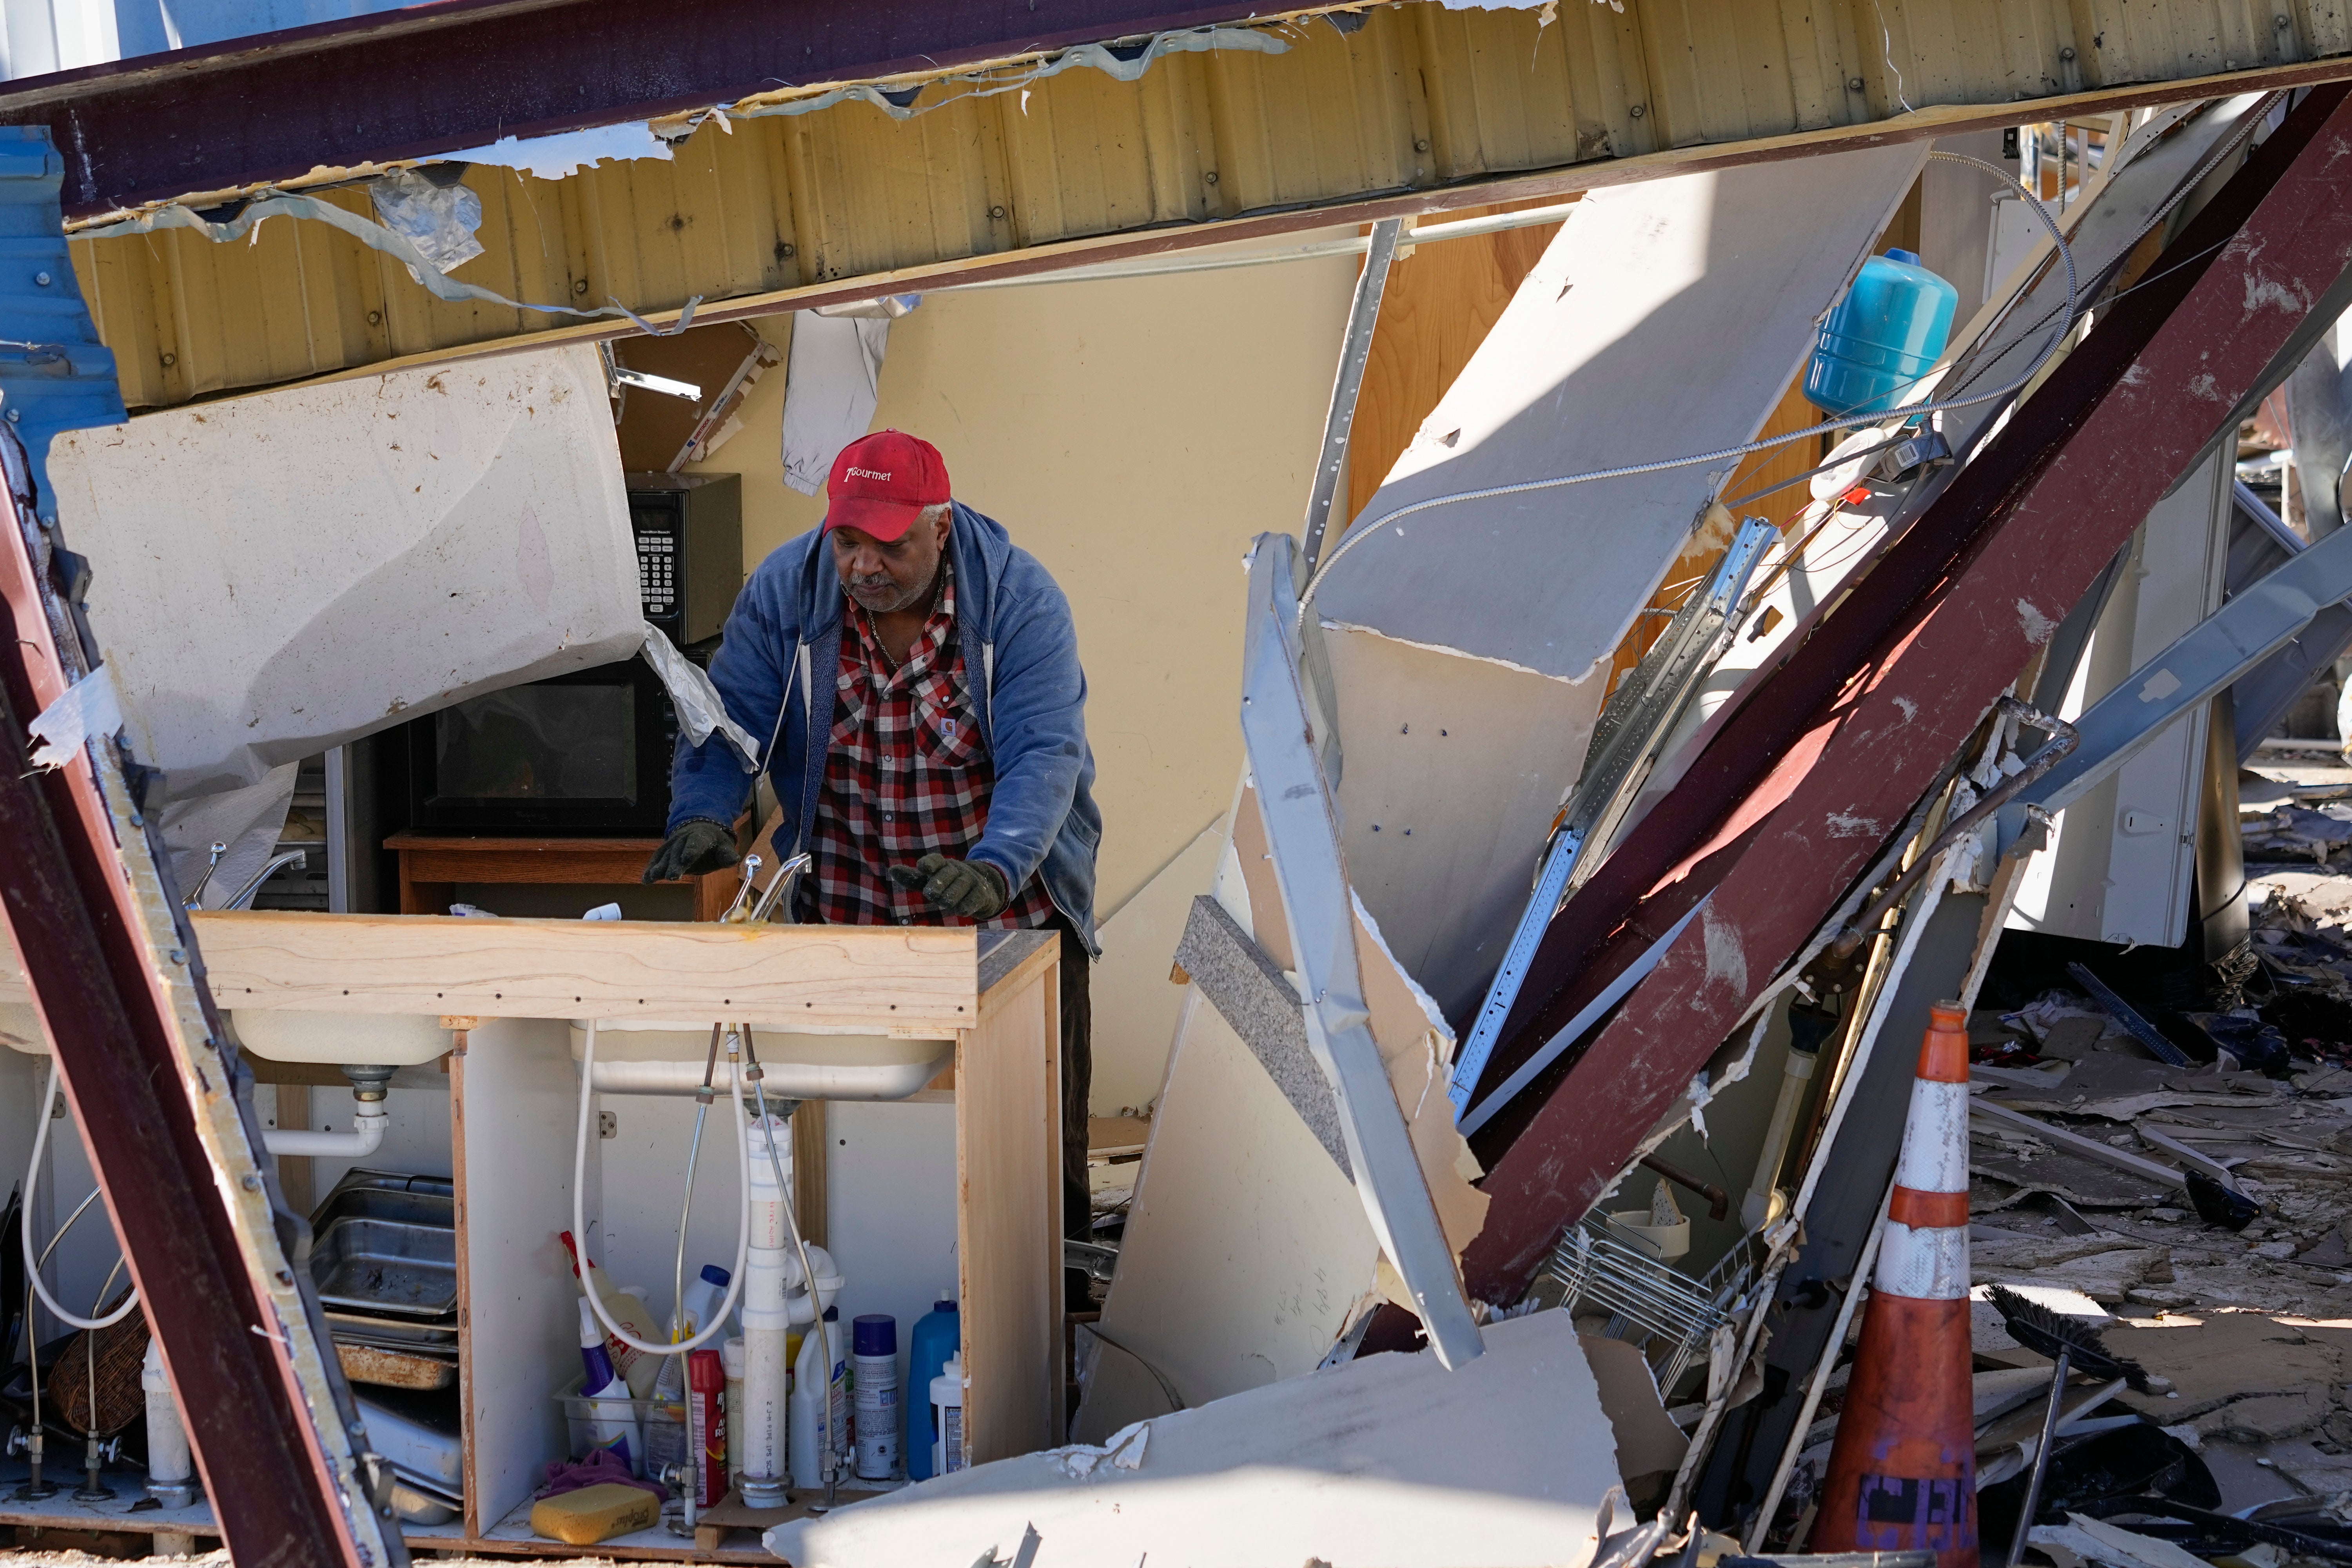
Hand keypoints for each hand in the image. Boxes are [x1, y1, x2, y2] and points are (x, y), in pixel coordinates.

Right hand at [642, 820, 739, 883]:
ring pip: (665, 855)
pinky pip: (657, 858)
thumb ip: (727, 855)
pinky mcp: (665, 850)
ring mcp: (673, 843)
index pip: (697, 842)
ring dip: (659, 866)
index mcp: (702, 836)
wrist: (700, 828)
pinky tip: (646, 880)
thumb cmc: (714, 843)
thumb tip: (733, 860)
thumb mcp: (724, 846)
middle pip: (678, 851)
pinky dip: (651, 868)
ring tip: (652, 878)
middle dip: (675, 864)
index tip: (687, 860)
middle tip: (672, 877)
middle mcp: (684, 838)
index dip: (692, 850)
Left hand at [887, 853, 1008, 917]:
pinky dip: (965, 906)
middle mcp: (957, 870)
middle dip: (937, 885)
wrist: (982, 890)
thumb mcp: (929, 881)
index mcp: (942, 865)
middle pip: (945, 875)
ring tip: (946, 902)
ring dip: (950, 897)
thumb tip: (892, 870)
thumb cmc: (948, 886)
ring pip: (957, 889)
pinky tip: (961, 910)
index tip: (922, 867)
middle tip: (932, 895)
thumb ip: (912, 878)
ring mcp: (971, 880)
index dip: (929, 863)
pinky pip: (972, 900)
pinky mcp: (981, 893)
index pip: (935, 860)